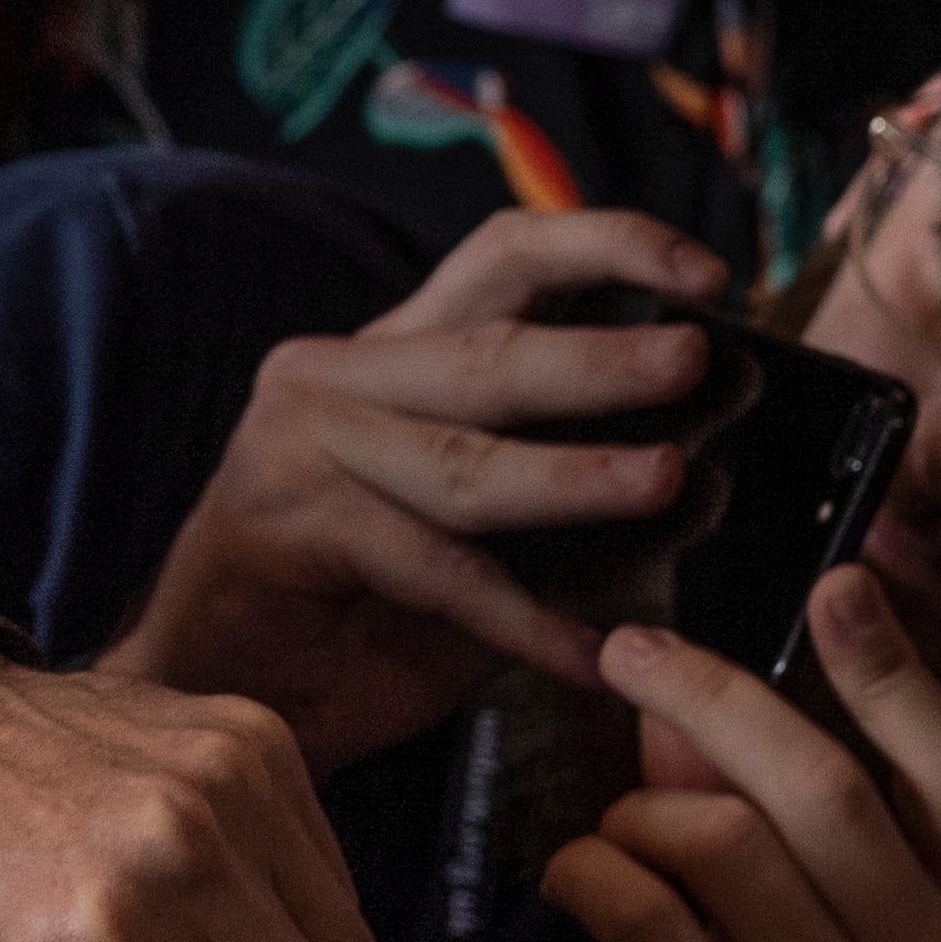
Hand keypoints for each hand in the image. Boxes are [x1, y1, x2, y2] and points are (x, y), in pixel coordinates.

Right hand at [108, 207, 731, 771]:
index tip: (708, 271)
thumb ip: (561, 496)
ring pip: (464, 460)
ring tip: (671, 482)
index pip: (503, 259)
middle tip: (698, 359)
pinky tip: (594, 657)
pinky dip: (521, 620)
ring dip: (576, 474)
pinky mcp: (280, 525)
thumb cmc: (367, 616)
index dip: (606, 247)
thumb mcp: (483, 539)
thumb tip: (702, 471)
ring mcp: (300, 445)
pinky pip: (430, 570)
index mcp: (393, 354)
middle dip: (605, 357)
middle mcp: (337, 376)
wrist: (232, 693)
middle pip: (490, 351)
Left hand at [545, 572, 940, 941]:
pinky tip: (579, 891)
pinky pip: (640, 913)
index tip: (841, 578)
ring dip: (637, 815)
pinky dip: (588, 876)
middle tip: (628, 653)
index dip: (897, 667)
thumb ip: (804, 838)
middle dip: (710, 694)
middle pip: (820, 781)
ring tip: (618, 843)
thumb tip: (695, 708)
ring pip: (716, 839)